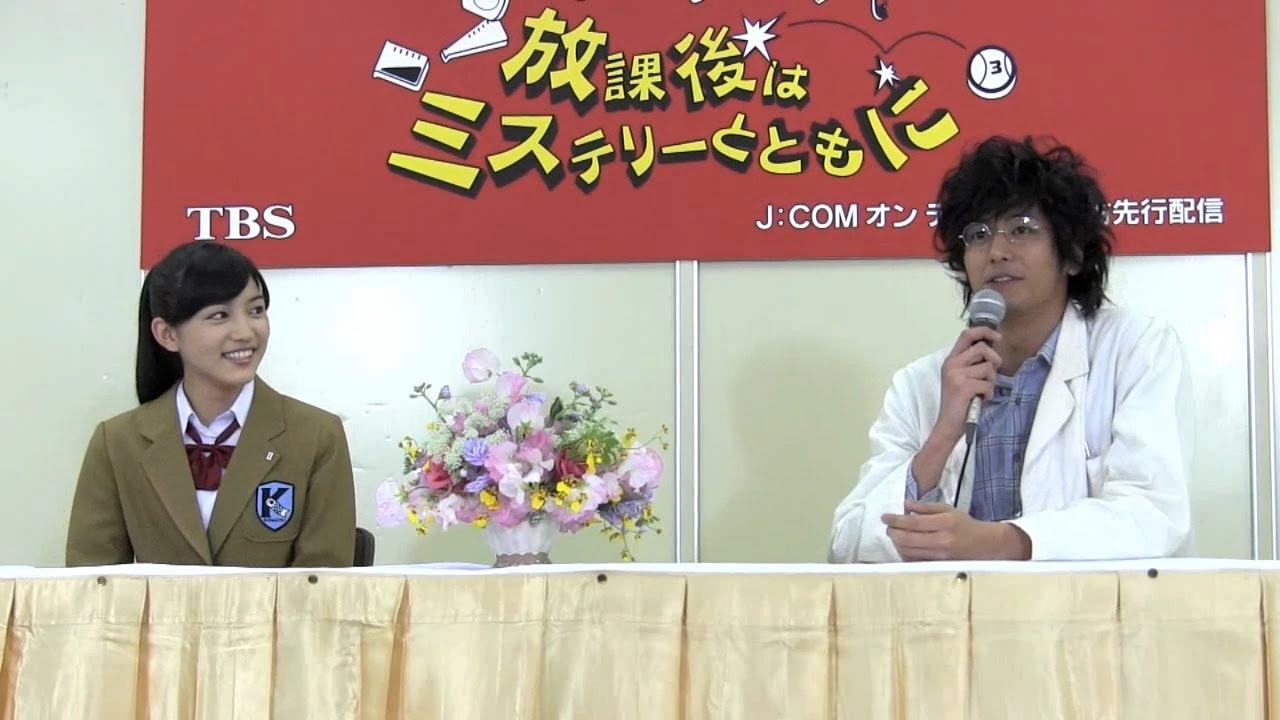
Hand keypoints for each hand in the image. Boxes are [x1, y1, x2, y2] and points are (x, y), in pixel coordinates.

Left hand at [881, 501, 1029, 560]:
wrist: (986, 545)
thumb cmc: (965, 525)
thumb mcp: (947, 509)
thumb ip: (925, 507)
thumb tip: (905, 504)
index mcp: (944, 523)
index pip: (913, 522)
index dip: (895, 520)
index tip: (885, 517)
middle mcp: (941, 541)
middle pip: (907, 539)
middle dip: (893, 533)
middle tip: (888, 527)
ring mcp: (940, 556)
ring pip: (909, 552)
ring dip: (897, 544)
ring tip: (895, 535)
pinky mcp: (939, 566)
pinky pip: (915, 562)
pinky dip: (906, 554)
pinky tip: (904, 547)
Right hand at [933, 326, 1001, 445]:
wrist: (948, 425)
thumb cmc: (960, 403)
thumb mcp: (962, 378)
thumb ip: (972, 363)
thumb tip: (992, 351)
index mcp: (951, 360)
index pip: (966, 335)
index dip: (984, 331)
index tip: (997, 336)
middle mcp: (951, 365)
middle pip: (982, 348)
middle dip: (994, 361)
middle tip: (990, 375)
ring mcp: (956, 375)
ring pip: (988, 368)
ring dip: (990, 381)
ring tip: (981, 391)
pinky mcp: (963, 387)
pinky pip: (988, 384)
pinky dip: (988, 393)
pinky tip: (979, 399)